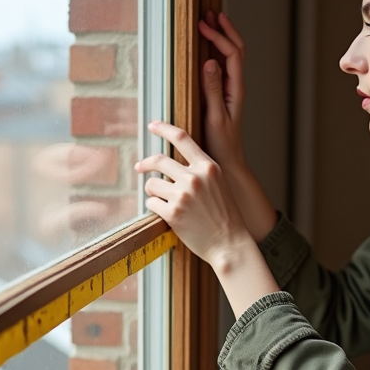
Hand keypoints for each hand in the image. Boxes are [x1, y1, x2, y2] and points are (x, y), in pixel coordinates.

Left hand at [136, 121, 252, 269]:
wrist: (229, 244)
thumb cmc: (225, 216)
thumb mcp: (219, 184)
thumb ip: (200, 170)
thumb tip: (173, 162)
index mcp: (208, 167)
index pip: (182, 138)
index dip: (164, 128)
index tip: (153, 125)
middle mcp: (195, 178)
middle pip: (159, 161)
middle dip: (145, 164)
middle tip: (139, 167)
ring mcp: (182, 195)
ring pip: (152, 184)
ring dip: (153, 191)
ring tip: (164, 201)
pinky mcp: (172, 213)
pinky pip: (151, 203)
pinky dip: (154, 208)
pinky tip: (167, 215)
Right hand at [198, 11, 246, 169]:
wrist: (228, 162)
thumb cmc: (221, 144)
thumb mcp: (213, 117)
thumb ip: (212, 89)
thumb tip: (209, 61)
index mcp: (236, 89)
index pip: (231, 54)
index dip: (218, 37)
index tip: (202, 26)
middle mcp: (235, 86)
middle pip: (236, 50)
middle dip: (224, 30)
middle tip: (209, 14)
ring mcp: (230, 89)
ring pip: (230, 56)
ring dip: (222, 37)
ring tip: (209, 22)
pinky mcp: (222, 95)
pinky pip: (222, 67)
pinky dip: (216, 51)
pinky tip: (205, 47)